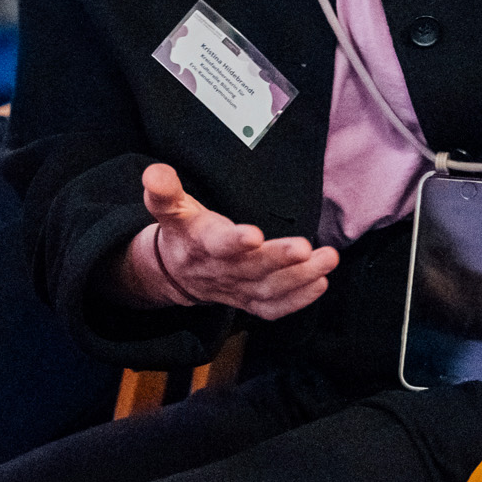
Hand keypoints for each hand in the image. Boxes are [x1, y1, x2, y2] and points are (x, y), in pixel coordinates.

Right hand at [121, 162, 339, 319]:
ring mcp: (237, 289)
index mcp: (200, 244)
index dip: (234, 241)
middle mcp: (220, 270)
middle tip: (305, 248)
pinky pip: (273, 308)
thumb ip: (165, 192)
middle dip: (279, 259)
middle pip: (251, 268)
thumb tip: (153, 172)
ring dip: (300, 278)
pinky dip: (298, 300)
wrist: (176, 273)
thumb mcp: (171, 209)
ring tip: (327, 259)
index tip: (254, 235)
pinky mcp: (250, 300)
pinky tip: (320, 283)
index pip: (216, 243)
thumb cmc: (183, 231)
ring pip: (268, 289)